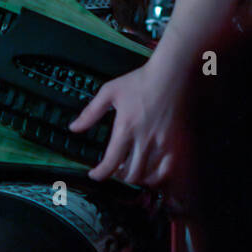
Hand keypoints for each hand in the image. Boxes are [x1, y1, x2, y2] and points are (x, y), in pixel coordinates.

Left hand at [68, 61, 179, 188]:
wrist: (172, 74)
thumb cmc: (140, 80)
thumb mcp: (109, 92)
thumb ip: (90, 112)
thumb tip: (73, 128)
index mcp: (126, 127)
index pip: (110, 162)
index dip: (100, 174)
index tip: (94, 174)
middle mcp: (145, 139)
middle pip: (130, 174)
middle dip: (118, 176)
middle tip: (115, 169)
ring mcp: (163, 143)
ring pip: (148, 176)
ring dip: (136, 177)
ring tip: (131, 169)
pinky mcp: (177, 144)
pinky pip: (167, 171)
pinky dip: (157, 177)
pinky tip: (151, 172)